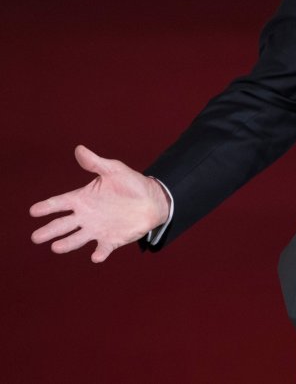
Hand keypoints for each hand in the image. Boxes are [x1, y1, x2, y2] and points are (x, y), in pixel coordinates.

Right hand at [30, 146, 170, 262]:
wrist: (153, 200)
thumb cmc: (130, 183)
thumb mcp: (113, 170)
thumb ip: (95, 163)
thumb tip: (79, 149)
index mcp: (82, 198)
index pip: (60, 203)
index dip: (47, 207)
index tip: (34, 211)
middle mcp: (85, 216)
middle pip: (62, 225)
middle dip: (49, 231)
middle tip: (36, 237)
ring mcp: (97, 229)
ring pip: (77, 239)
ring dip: (67, 244)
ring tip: (56, 247)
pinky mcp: (111, 240)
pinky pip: (103, 249)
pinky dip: (99, 253)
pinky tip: (96, 256)